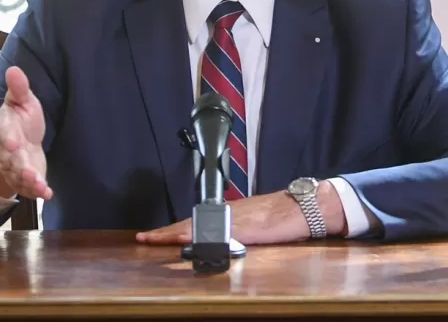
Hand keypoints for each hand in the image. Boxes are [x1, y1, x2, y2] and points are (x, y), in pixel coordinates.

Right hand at [0, 66, 51, 200]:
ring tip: (39, 184)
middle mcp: (7, 151)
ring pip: (18, 176)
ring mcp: (16, 167)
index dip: (6, 138)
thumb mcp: (20, 101)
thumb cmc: (19, 120)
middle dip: (18, 165)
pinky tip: (47, 194)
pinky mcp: (26, 179)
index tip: (12, 143)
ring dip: (28, 181)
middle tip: (27, 170)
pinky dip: (38, 191)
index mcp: (5, 128)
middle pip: (10, 159)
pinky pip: (29, 188)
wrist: (14, 145)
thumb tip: (14, 69)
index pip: (3, 132)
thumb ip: (19, 88)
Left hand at [135, 182, 346, 245]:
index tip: (154, 235)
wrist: (305, 206)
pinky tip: (185, 242)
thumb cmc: (286, 216)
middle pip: (190, 223)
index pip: (196, 222)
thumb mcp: (258, 223)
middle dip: (165, 232)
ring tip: (153, 240)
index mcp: (230, 213)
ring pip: (197, 226)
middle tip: (143, 238)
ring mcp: (234, 220)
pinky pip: (215, 233)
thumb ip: (241, 230)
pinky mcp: (244, 228)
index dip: (174, 229)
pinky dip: (198, 236)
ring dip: (174, 233)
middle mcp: (228, 213)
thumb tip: (228, 241)